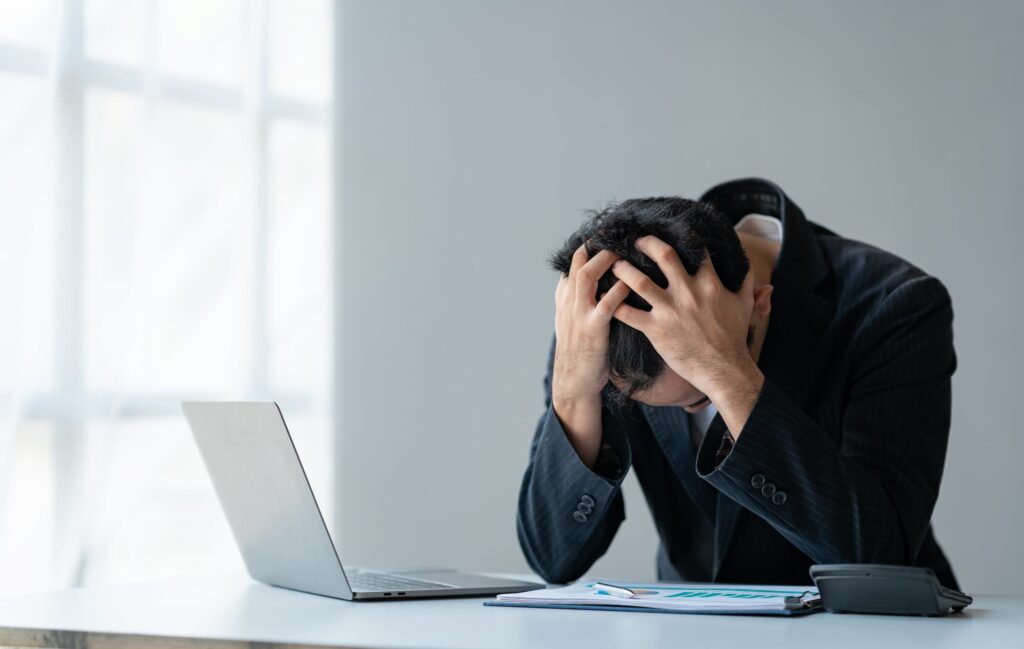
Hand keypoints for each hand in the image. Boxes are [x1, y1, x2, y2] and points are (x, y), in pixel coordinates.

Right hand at [552, 244, 631, 406]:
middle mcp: (568, 303)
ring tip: (625, 251)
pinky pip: (605, 304)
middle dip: (598, 247)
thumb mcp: (573, 321)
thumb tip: (593, 281)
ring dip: (606, 261)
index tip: (607, 236)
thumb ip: (579, 300)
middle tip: (619, 236)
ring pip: (587, 277)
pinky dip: (618, 290)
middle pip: (580, 263)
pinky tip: (631, 283)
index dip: (589, 248)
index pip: (573, 263)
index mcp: (565, 299)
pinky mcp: (592, 330)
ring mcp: (579, 315)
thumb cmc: (580, 352)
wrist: (574, 382)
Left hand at [610, 236, 765, 432]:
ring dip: (623, 270)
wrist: (724, 370)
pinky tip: (604, 298)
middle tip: (634, 241)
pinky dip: (613, 304)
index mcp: (709, 283)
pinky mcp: (656, 330)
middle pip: (663, 255)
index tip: (670, 232)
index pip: (695, 250)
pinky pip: (628, 313)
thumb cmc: (733, 339)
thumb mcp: (744, 307)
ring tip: (613, 263)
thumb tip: (761, 274)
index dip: (683, 237)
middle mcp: (688, 292)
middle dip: (645, 243)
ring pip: (638, 281)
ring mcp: (670, 310)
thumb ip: (748, 286)